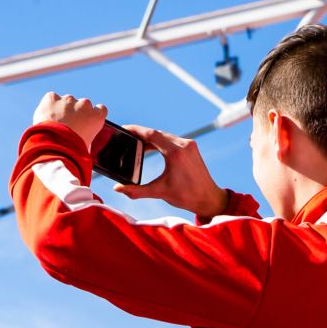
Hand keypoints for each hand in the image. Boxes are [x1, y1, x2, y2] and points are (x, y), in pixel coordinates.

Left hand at [33, 92, 106, 149]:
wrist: (54, 147)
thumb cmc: (72, 151)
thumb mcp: (86, 146)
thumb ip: (87, 136)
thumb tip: (82, 140)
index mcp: (96, 117)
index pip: (100, 109)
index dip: (91, 114)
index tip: (86, 120)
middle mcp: (85, 105)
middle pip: (82, 104)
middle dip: (75, 112)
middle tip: (66, 126)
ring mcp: (68, 100)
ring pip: (66, 101)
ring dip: (62, 109)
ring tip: (54, 124)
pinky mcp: (52, 98)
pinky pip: (51, 98)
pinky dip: (49, 106)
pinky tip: (46, 117)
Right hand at [113, 125, 227, 217]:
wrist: (209, 199)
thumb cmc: (187, 196)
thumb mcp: (159, 192)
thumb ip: (136, 191)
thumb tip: (118, 189)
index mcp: (176, 153)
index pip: (151, 134)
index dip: (136, 130)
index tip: (124, 128)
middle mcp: (184, 145)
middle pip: (157, 133)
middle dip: (141, 134)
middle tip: (126, 136)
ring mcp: (189, 145)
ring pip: (164, 136)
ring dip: (150, 138)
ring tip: (135, 143)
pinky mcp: (191, 148)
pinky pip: (172, 140)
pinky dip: (160, 142)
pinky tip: (150, 148)